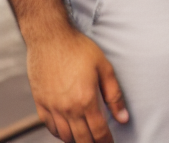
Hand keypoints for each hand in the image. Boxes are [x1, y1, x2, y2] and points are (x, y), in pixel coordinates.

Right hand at [25, 23, 127, 141]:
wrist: (51, 39)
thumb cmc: (79, 49)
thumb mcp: (104, 67)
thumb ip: (114, 94)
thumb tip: (123, 117)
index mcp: (85, 100)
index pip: (98, 131)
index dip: (106, 141)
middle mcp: (67, 108)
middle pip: (81, 138)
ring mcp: (52, 107)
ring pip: (64, 136)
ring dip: (76, 141)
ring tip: (86, 140)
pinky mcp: (41, 103)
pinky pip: (50, 127)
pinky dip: (59, 134)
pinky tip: (66, 132)